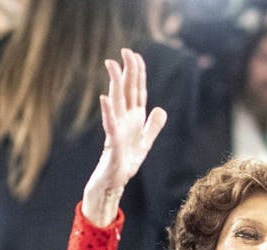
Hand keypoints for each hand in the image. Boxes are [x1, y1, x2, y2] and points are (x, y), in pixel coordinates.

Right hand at [81, 48, 167, 226]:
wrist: (114, 182)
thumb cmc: (125, 162)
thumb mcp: (145, 143)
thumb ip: (153, 126)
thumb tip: (161, 109)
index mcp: (133, 118)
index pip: (137, 91)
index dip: (138, 73)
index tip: (135, 55)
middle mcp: (124, 119)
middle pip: (126, 91)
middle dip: (127, 71)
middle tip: (124, 51)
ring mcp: (116, 129)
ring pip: (116, 101)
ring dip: (115, 83)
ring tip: (112, 65)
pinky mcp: (112, 143)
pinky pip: (110, 124)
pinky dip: (108, 111)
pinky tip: (105, 98)